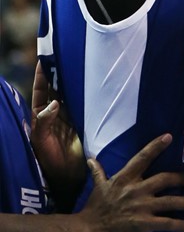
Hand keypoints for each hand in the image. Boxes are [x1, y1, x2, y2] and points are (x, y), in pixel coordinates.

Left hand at [31, 61, 85, 198]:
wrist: (68, 178)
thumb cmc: (49, 161)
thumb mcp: (41, 141)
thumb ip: (45, 122)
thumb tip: (54, 103)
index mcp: (41, 114)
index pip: (41, 89)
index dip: (42, 74)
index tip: (44, 58)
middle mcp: (56, 112)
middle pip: (57, 87)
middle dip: (60, 72)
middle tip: (66, 53)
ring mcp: (71, 116)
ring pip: (72, 93)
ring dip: (75, 80)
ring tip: (81, 62)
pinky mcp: (85, 122)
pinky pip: (86, 104)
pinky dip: (89, 94)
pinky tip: (95, 82)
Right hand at [83, 135, 183, 231]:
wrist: (87, 231)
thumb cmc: (94, 209)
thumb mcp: (97, 188)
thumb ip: (98, 174)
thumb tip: (91, 160)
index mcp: (125, 179)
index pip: (142, 158)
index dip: (156, 147)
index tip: (169, 137)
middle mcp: (136, 190)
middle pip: (164, 179)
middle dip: (180, 177)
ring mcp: (141, 207)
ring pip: (170, 201)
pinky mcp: (143, 224)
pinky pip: (165, 223)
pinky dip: (178, 224)